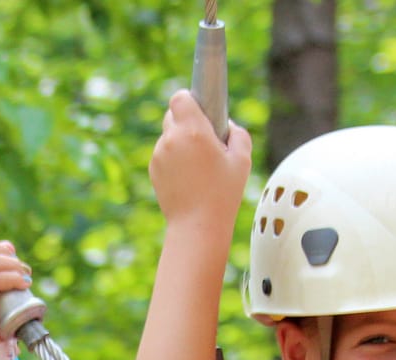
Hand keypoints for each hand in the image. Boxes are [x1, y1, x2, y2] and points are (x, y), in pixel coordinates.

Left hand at [148, 90, 251, 230]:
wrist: (197, 225)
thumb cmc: (223, 193)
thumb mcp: (242, 160)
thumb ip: (238, 134)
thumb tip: (228, 126)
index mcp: (193, 130)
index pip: (180, 97)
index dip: (190, 100)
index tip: (202, 110)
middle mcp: (171, 139)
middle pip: (173, 114)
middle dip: (187, 121)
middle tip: (205, 139)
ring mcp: (159, 155)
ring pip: (168, 136)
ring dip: (181, 142)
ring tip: (199, 164)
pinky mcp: (153, 170)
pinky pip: (164, 154)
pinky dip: (174, 159)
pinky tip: (189, 176)